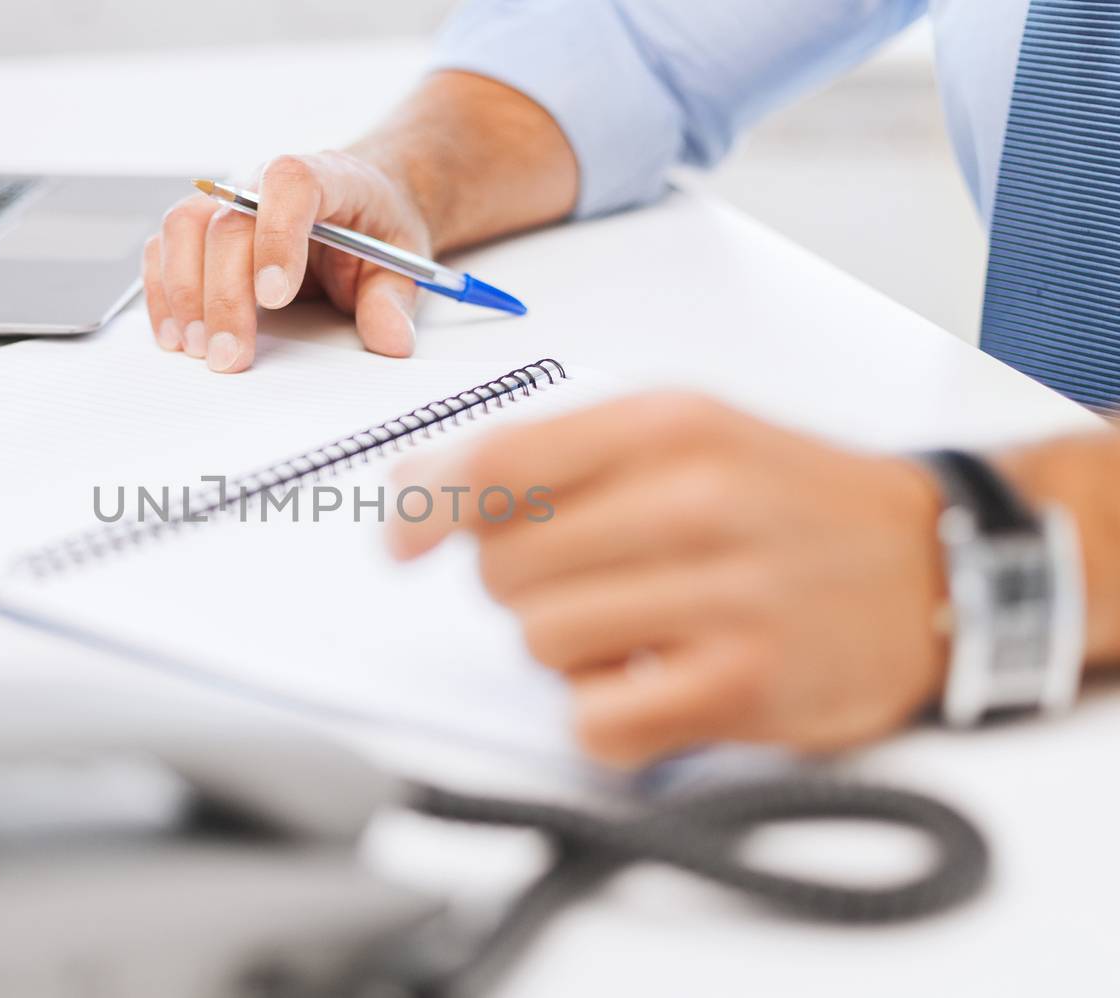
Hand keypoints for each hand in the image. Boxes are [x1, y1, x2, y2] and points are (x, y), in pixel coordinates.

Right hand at [141, 151, 431, 372]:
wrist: (360, 204)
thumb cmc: (375, 228)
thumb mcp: (402, 262)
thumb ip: (394, 300)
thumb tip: (392, 340)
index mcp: (326, 177)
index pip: (291, 184)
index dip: (277, 236)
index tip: (276, 297)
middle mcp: (265, 182)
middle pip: (229, 223)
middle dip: (225, 295)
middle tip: (229, 355)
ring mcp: (227, 201)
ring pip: (185, 226)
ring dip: (183, 292)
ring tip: (198, 348)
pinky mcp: (202, 226)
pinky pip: (166, 246)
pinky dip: (163, 291)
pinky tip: (175, 334)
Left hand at [387, 393, 948, 767]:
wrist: (937, 568)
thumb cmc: (792, 501)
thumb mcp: (686, 431)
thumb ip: (553, 455)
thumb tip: (416, 496)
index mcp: (668, 423)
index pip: (498, 461)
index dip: (425, 507)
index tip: (401, 543)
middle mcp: (694, 500)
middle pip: (503, 566)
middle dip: (523, 583)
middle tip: (591, 580)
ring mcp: (722, 598)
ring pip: (539, 641)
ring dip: (565, 649)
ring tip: (637, 628)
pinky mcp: (740, 689)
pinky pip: (593, 722)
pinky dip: (604, 715)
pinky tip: (653, 682)